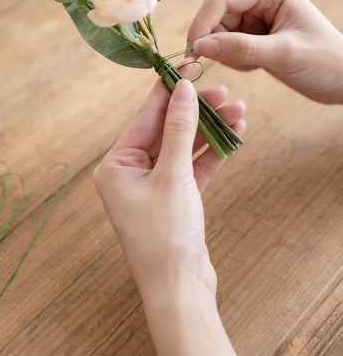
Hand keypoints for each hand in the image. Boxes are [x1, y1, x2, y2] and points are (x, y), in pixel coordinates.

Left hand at [94, 79, 252, 355]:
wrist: (179, 290)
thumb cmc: (165, 236)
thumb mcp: (173, 176)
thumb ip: (179, 130)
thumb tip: (183, 90)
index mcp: (115, 165)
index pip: (145, 117)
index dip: (168, 90)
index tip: (188, 65)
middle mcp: (129, 172)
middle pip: (166, 130)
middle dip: (197, 111)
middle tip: (225, 92)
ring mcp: (152, 185)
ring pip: (183, 147)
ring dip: (210, 130)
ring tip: (239, 111)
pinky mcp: (174, 198)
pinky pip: (192, 167)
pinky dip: (212, 153)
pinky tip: (234, 135)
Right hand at [187, 0, 342, 103]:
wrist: (342, 79)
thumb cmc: (326, 61)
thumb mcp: (285, 55)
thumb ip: (242, 49)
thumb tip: (200, 47)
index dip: (202, 24)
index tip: (194, 53)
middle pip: (214, 14)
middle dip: (214, 41)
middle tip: (232, 64)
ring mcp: (254, 15)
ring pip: (216, 31)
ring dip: (226, 53)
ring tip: (254, 65)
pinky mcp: (251, 33)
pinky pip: (224, 44)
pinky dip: (233, 59)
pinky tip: (256, 66)